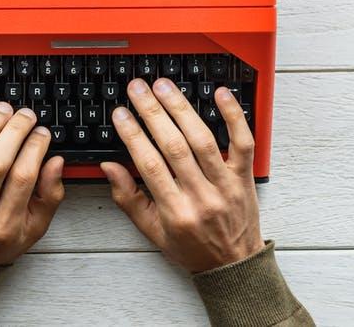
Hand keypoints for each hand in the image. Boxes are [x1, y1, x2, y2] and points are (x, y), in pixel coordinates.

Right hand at [101, 78, 263, 272]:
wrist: (234, 266)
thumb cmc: (192, 247)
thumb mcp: (152, 231)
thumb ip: (128, 198)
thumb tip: (109, 166)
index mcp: (176, 212)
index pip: (150, 166)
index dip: (133, 136)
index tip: (120, 114)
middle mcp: (202, 197)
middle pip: (175, 147)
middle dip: (152, 112)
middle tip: (138, 89)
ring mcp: (226, 184)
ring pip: (203, 140)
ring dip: (182, 108)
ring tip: (164, 86)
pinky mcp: (245, 176)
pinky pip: (243, 142)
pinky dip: (234, 116)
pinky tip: (220, 94)